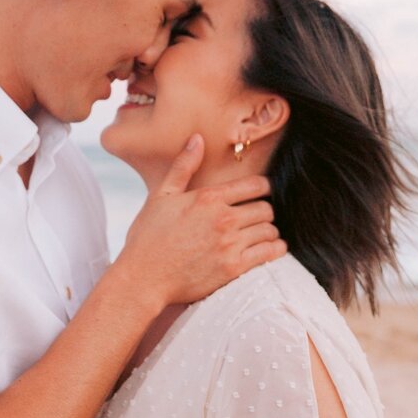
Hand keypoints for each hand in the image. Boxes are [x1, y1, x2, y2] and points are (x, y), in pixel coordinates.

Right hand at [116, 135, 287, 305]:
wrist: (143, 278)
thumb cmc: (148, 238)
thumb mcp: (161, 197)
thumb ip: (183, 167)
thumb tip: (197, 138)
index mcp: (208, 198)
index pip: (256, 185)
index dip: (264, 188)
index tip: (261, 193)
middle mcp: (223, 218)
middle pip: (266, 208)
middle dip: (264, 211)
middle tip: (258, 217)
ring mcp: (230, 243)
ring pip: (269, 230)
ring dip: (269, 231)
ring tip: (261, 234)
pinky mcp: (234, 267)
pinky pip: (270, 252)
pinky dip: (275, 249)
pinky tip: (270, 248)